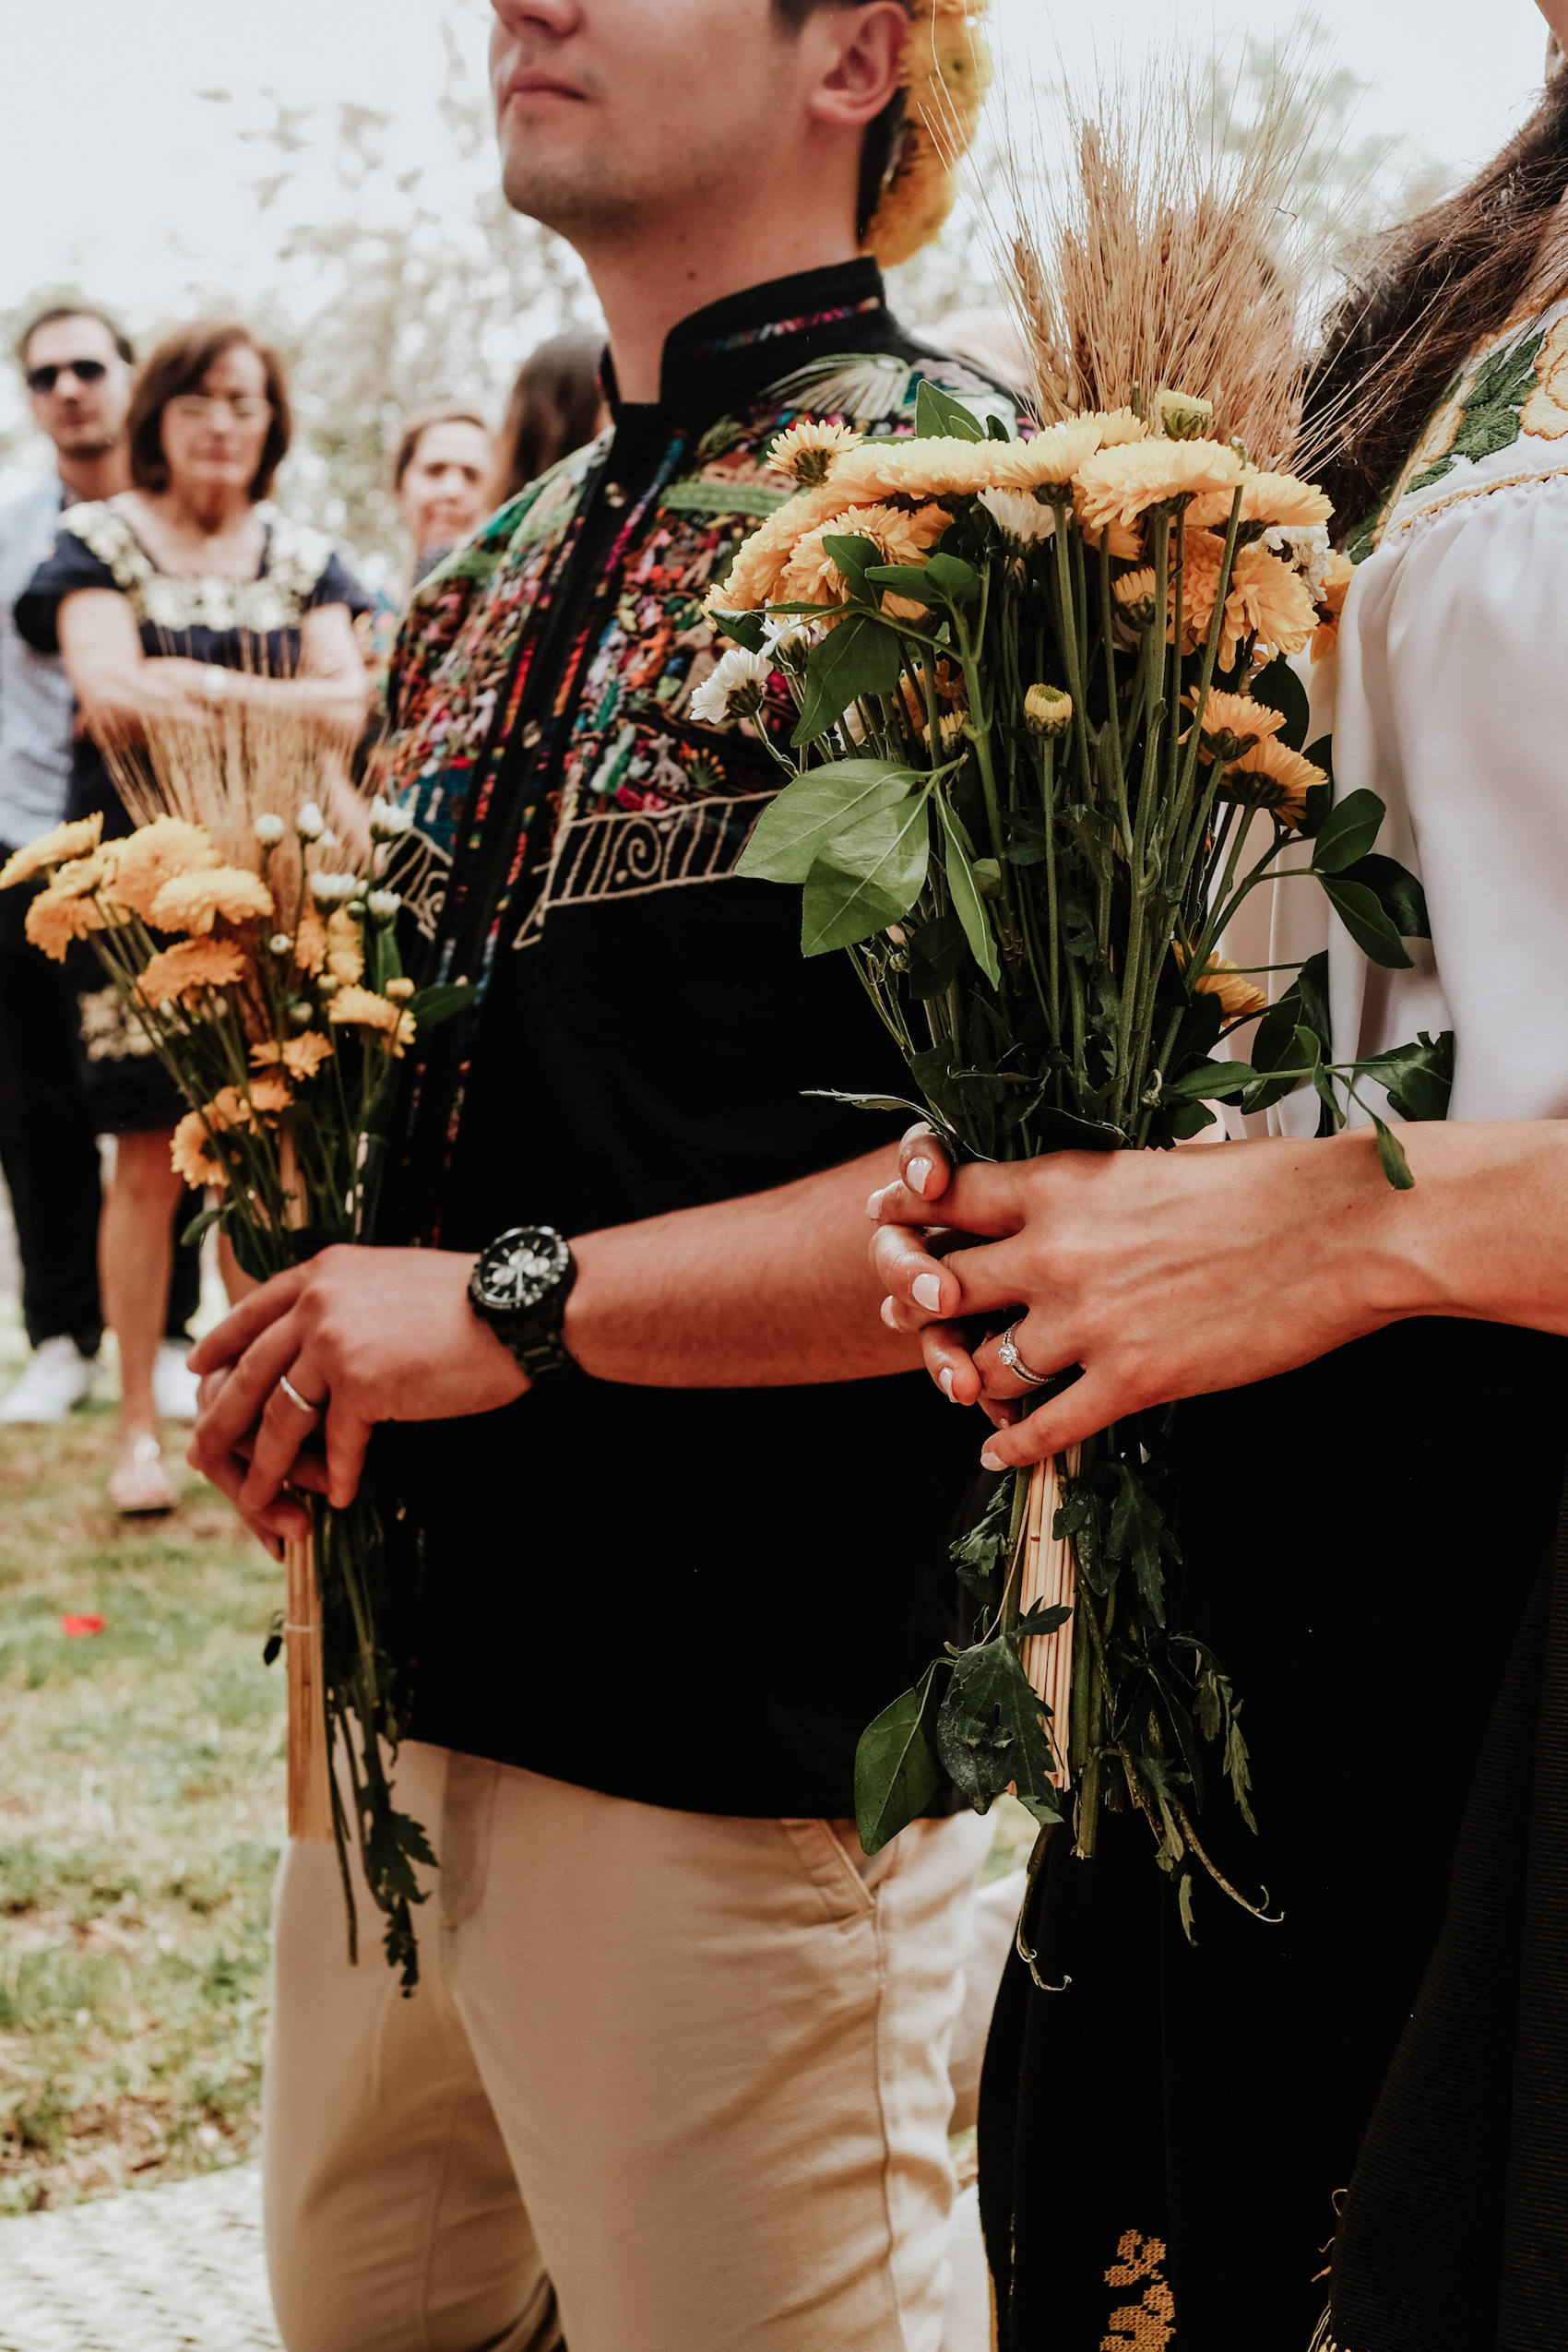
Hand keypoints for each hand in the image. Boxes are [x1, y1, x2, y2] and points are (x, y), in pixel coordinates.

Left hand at [187, 1244, 527, 1526]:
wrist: (517, 1307)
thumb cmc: (467, 1301)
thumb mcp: (389, 1280)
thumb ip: (346, 1302)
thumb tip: (320, 1338)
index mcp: (321, 1272)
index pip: (251, 1312)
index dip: (220, 1345)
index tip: (198, 1372)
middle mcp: (317, 1301)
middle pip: (249, 1373)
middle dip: (222, 1423)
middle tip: (203, 1456)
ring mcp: (334, 1341)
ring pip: (282, 1417)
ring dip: (270, 1468)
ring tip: (262, 1501)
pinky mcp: (362, 1383)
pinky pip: (338, 1442)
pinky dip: (339, 1475)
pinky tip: (340, 1497)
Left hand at [867, 1121, 1429, 1468]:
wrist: (1343, 1229)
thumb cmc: (1266, 1187)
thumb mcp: (1152, 1165)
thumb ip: (1090, 1191)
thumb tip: (1060, 1205)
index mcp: (1063, 1184)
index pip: (950, 1196)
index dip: (907, 1213)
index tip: (883, 1223)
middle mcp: (1058, 1251)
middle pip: (944, 1284)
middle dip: (918, 1302)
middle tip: (907, 1313)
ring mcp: (1089, 1322)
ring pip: (985, 1365)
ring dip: (972, 1379)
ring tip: (969, 1387)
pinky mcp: (1132, 1381)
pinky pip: (1044, 1428)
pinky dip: (1013, 1447)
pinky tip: (999, 1455)